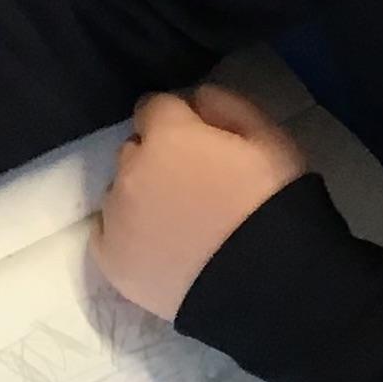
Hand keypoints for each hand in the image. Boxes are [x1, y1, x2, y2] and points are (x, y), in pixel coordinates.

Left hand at [91, 82, 309, 319]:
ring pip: (120, 191)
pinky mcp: (109, 260)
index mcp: (167, 136)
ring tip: (180, 224)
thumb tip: (195, 98)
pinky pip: (108, 233)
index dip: (178, 122)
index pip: (154, 107)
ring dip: (141, 196)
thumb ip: (226, 105)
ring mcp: (115, 216)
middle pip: (134, 150)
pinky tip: (160, 248)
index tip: (199, 142)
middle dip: (158, 159)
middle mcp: (129, 170)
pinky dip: (127, 234)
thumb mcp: (270, 140)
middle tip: (193, 186)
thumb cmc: (273, 205)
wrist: (266, 283)